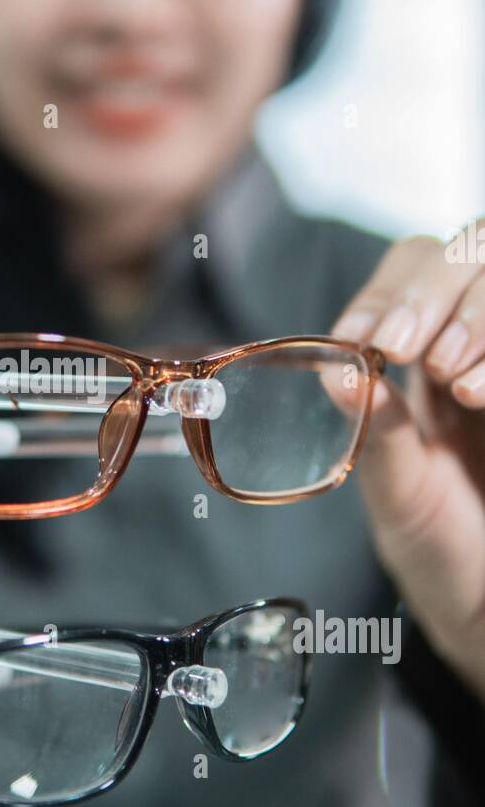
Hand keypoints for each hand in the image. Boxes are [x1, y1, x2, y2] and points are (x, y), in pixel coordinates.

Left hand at [333, 223, 484, 702]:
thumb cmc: (446, 556)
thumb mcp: (398, 499)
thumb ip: (375, 437)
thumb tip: (336, 374)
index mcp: (428, 355)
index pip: (413, 268)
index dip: (391, 288)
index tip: (370, 336)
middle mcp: (479, 344)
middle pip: (469, 250)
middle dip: (432, 290)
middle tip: (409, 349)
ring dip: (476, 315)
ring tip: (456, 383)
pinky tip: (480, 396)